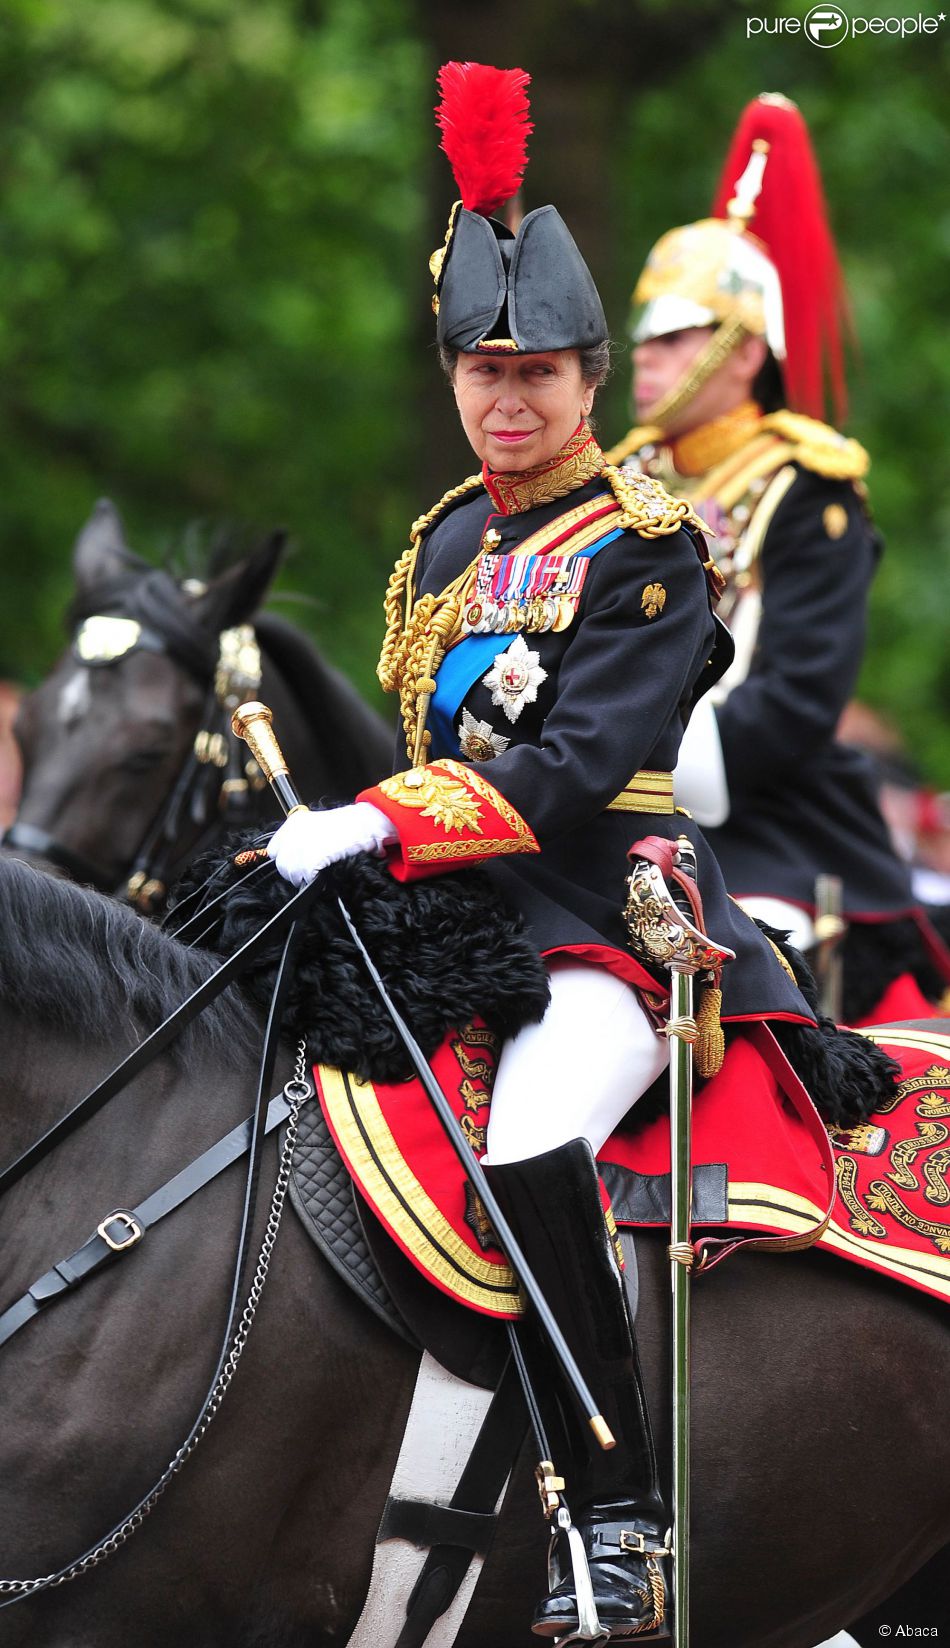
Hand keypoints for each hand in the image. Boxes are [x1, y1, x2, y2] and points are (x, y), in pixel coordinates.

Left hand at [267, 802, 396, 888]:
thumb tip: (293, 859)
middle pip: (281, 864)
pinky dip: (313, 880)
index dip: (284, 860)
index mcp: (294, 823)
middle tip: (307, 874)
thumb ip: (302, 840)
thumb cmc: (349, 825)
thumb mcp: (319, 826)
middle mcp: (294, 832)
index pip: (274, 850)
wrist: (366, 823)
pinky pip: (305, 876)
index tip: (294, 865)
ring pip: (291, 873)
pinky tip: (322, 875)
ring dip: (303, 878)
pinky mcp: (313, 856)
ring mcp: (302, 844)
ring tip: (316, 875)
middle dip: (293, 872)